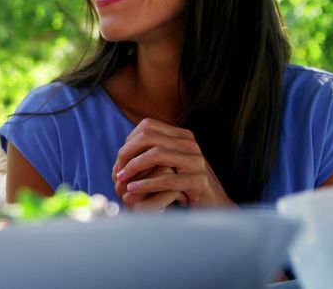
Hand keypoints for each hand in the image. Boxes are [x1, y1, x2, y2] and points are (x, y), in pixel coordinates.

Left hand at [113, 118, 234, 207]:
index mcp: (182, 136)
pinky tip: (134, 189)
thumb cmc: (185, 186)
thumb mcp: (169, 165)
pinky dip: (146, 184)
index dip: (128, 142)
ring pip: (157, 154)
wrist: (215, 205)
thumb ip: (152, 153)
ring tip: (122, 180)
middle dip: (127, 153)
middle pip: (149, 137)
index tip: (119, 161)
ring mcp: (197, 161)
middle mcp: (190, 144)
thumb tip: (123, 151)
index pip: (147, 126)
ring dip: (134, 167)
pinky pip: (168, 179)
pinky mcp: (200, 181)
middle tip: (117, 171)